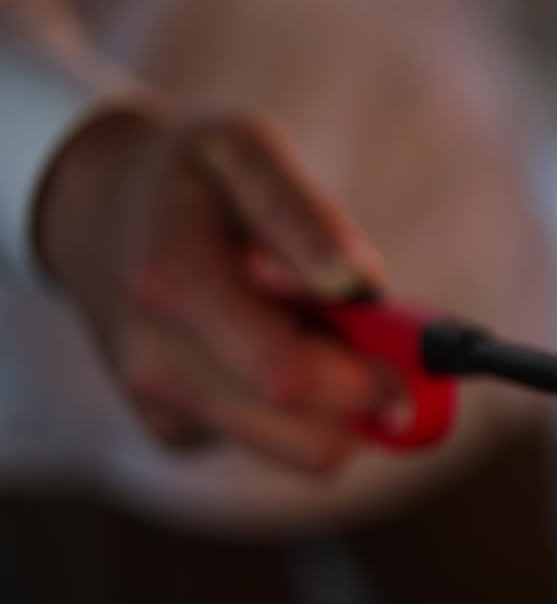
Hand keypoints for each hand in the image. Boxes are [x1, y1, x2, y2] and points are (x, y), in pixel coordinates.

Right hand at [36, 109, 388, 470]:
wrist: (92, 214)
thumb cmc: (189, 179)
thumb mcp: (244, 150)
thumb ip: (304, 213)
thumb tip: (360, 284)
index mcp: (174, 282)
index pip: (288, 375)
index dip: (370, 382)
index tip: (417, 365)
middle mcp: (155, 361)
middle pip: (306, 438)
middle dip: (367, 402)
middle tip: (384, 347)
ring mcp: (160, 406)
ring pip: (299, 453)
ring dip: (338, 407)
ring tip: (316, 331)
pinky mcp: (172, 433)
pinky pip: (272, 445)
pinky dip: (298, 410)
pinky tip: (271, 347)